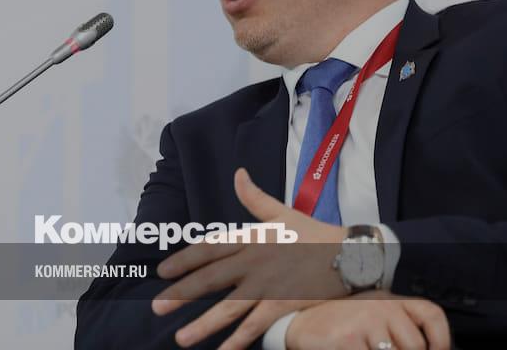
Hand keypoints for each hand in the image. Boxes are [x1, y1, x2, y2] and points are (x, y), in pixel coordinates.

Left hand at [152, 167, 349, 348]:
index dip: (183, 260)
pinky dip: (238, 340)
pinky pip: (255, 325)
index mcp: (251, 237)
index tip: (162, 272)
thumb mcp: (282, 212)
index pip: (209, 248)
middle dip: (181, 294)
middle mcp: (254, 261)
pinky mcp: (283, 303)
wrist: (349, 252)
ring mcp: (267, 284)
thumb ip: (254, 197)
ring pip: (228, 306)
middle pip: (210, 279)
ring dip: (203, 323)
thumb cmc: (315, 232)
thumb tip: (238, 174)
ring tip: (181, 338)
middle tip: (157, 307)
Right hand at [287, 290, 450, 349]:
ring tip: (366, 349)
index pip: (431, 315)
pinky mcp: (348, 339)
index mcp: (392, 300)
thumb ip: (399, 329)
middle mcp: (382, 307)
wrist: (303, 323)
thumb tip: (426, 349)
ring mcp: (364, 323)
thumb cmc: (344, 324)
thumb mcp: (374, 316)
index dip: (442, 340)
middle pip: (415, 345)